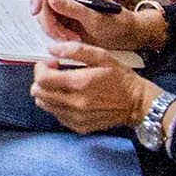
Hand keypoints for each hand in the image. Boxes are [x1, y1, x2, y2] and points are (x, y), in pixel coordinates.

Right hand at [30, 0, 162, 53]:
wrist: (125, 35)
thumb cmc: (116, 23)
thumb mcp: (95, 18)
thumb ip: (73, 8)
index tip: (35, 12)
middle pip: (42, 2)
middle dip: (49, 22)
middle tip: (63, 35)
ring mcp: (65, 6)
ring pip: (44, 16)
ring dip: (54, 31)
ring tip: (72, 38)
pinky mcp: (64, 19)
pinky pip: (51, 26)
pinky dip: (57, 35)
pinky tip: (71, 39)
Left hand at [31, 46, 152, 132]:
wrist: (137, 104)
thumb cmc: (120, 78)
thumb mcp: (102, 56)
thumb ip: (75, 50)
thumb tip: (51, 49)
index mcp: (79, 83)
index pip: (41, 79)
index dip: (41, 68)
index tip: (52, 63)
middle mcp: (74, 104)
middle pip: (38, 93)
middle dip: (42, 79)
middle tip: (55, 72)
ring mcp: (75, 118)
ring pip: (44, 105)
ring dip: (48, 92)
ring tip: (62, 85)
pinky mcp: (78, 126)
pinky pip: (56, 115)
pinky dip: (57, 104)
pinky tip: (70, 97)